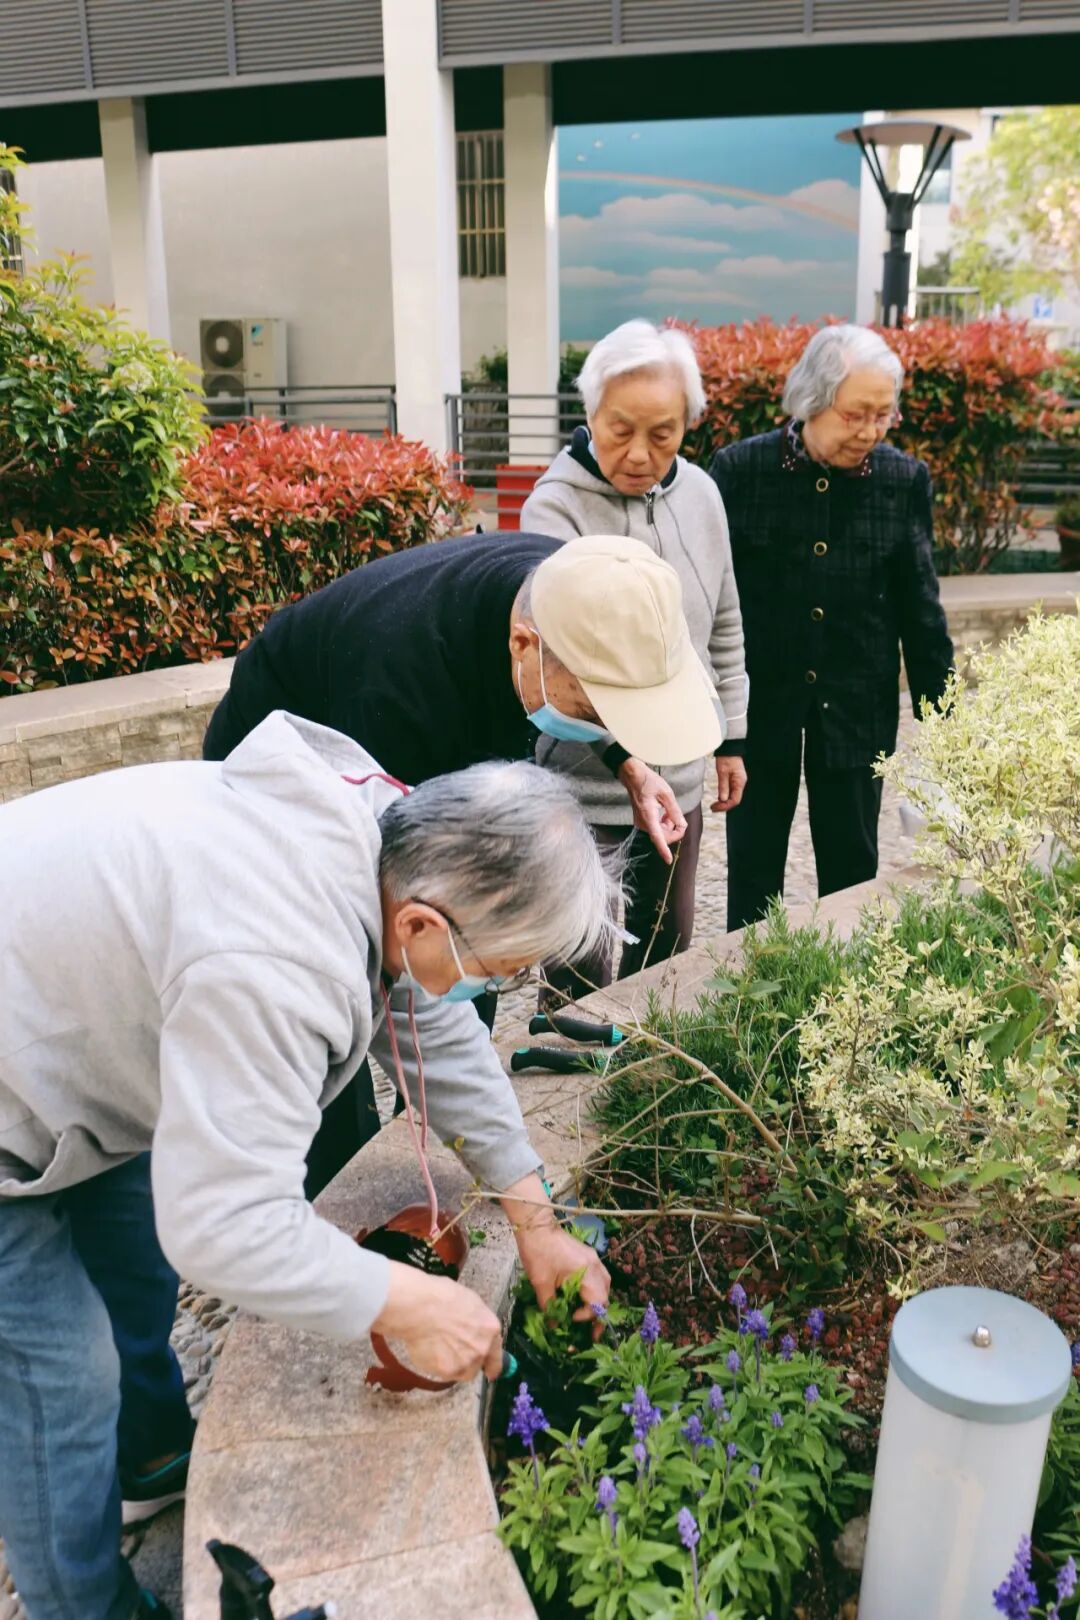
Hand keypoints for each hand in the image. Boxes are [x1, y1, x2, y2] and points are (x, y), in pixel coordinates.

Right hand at [371, 1261, 502, 1382]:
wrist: (419, 1307)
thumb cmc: (440, 1297)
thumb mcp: (469, 1303)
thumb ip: (477, 1324)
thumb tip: (476, 1331)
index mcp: (490, 1329)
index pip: (497, 1356)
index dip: (492, 1365)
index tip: (490, 1371)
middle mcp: (482, 1349)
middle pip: (478, 1364)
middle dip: (467, 1359)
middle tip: (451, 1348)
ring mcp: (466, 1362)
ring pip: (461, 1372)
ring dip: (452, 1364)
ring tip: (438, 1347)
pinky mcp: (448, 1371)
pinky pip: (444, 1374)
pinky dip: (437, 1366)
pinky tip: (430, 1350)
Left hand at [516, 1223, 609, 1336]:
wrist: (536, 1225)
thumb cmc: (538, 1252)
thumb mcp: (541, 1283)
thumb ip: (549, 1306)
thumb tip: (553, 1325)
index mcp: (585, 1272)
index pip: (597, 1302)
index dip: (586, 1316)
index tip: (571, 1319)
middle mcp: (594, 1265)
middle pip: (605, 1295)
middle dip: (598, 1315)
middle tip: (592, 1333)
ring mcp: (593, 1259)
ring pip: (604, 1285)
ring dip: (598, 1302)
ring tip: (589, 1316)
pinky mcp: (588, 1256)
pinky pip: (598, 1277)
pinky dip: (594, 1290)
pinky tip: (583, 1297)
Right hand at [618, 758, 686, 862]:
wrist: (633, 776)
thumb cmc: (648, 782)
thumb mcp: (666, 794)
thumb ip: (675, 811)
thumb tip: (682, 825)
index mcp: (648, 815)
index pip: (657, 836)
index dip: (663, 849)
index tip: (669, 860)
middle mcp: (643, 822)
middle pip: (662, 837)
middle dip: (674, 831)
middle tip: (679, 818)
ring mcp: (641, 822)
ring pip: (660, 833)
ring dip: (669, 826)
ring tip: (669, 812)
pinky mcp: (642, 821)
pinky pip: (656, 829)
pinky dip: (664, 824)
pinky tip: (665, 813)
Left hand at [712, 755, 746, 811]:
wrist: (729, 748)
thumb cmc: (727, 758)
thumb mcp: (722, 772)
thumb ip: (723, 786)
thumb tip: (722, 799)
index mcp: (740, 782)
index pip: (735, 800)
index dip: (725, 806)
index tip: (715, 807)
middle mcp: (740, 783)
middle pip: (734, 800)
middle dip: (724, 806)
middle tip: (712, 808)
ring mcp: (738, 782)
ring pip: (732, 797)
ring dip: (723, 802)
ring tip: (714, 805)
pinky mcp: (734, 780)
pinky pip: (730, 792)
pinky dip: (724, 796)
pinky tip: (718, 798)